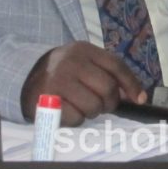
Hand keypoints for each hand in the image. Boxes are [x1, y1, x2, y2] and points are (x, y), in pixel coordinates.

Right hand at [22, 42, 147, 124]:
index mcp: (83, 50)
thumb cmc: (64, 74)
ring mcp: (58, 80)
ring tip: (81, 105)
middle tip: (100, 104)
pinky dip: (76, 119)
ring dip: (91, 112)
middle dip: (109, 102)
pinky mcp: (48, 100)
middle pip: (107, 88)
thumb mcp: (84, 64)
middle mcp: (71, 62)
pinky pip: (76, 117)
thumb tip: (136, 95)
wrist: (27, 79)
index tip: (140, 99)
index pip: (116, 66)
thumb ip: (108, 74)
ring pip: (94, 106)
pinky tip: (68, 110)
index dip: (131, 84)